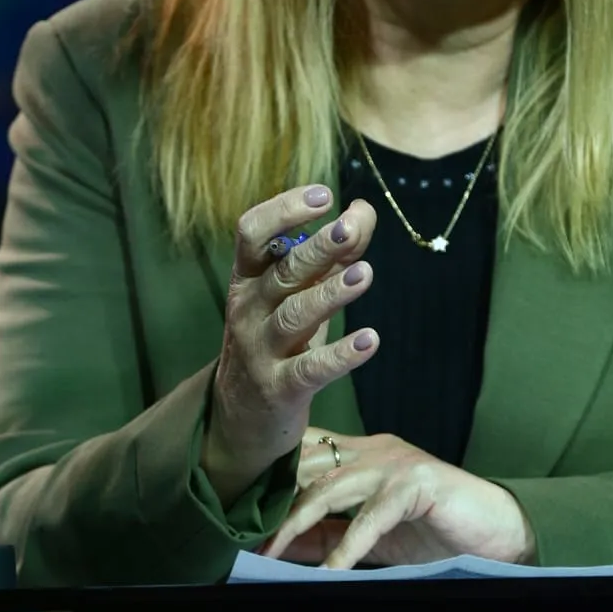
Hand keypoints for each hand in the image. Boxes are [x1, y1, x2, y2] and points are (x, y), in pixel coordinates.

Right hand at [201, 187, 379, 507]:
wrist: (242, 417)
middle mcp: (248, 310)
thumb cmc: (277, 342)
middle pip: (282, 272)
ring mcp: (259, 351)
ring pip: (294, 316)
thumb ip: (332, 255)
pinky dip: (341, 355)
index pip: (252, 233)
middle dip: (317, 247)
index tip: (324, 194)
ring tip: (365, 274)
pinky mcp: (279, 388)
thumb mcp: (298, 295)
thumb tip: (363, 210)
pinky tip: (370, 340)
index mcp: (247, 280)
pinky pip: (310, 369)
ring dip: (330, 294)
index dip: (284, 209)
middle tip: (349, 227)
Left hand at [265, 430, 535, 568]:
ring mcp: (395, 464)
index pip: (304, 455)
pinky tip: (329, 573)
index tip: (237, 514)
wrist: (498, 534)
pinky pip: (370, 519)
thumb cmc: (435, 532)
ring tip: (270, 556)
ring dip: (295, 525)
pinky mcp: (417, 484)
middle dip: (271, 505)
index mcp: (362, 454)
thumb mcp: (370, 537)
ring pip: (329, 489)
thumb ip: (328, 536)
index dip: (269, 480)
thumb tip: (281, 549)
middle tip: (242, 541)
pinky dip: (346, 548)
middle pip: (306, 470)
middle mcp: (374, 450)